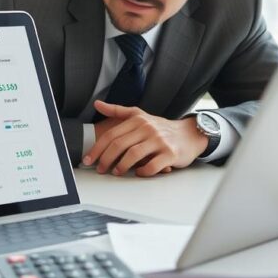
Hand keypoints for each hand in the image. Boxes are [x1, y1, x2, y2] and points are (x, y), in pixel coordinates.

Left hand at [82, 100, 207, 176]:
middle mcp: (147, 128)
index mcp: (137, 120)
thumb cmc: (161, 128)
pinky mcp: (170, 153)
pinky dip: (143, 171)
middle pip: (119, 145)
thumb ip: (118, 111)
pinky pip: (152, 166)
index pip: (111, 134)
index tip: (88, 159)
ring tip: (116, 172)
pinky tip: (138, 173)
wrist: (189, 134)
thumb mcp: (139, 115)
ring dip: (121, 166)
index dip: (97, 148)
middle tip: (100, 169)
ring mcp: (159, 141)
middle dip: (106, 159)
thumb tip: (97, 104)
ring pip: (134, 155)